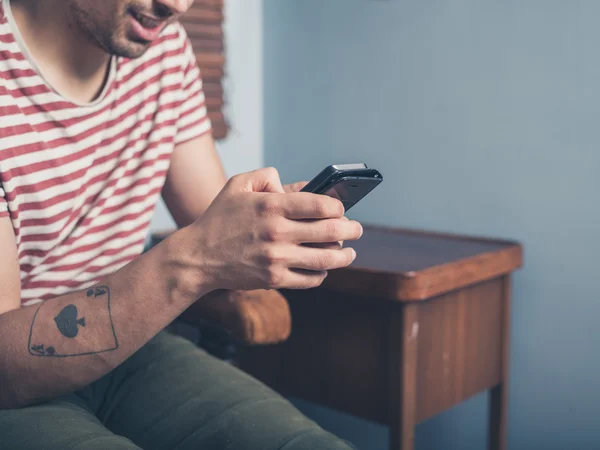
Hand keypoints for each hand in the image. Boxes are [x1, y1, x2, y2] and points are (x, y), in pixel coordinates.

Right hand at [185, 168, 362, 291]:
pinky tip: (324, 268)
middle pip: (331, 232)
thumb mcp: (238, 185)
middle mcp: (277, 232)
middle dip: (351, 230)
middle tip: (357, 229)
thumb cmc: (219, 217)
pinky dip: (322, 274)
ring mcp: (276, 258)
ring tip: (350, 252)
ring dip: (344, 255)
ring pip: (325, 259)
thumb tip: (302, 187)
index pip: (321, 206)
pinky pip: (309, 279)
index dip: (339, 207)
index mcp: (271, 206)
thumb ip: (269, 178)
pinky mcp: (273, 279)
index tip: (342, 208)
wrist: (198, 257)